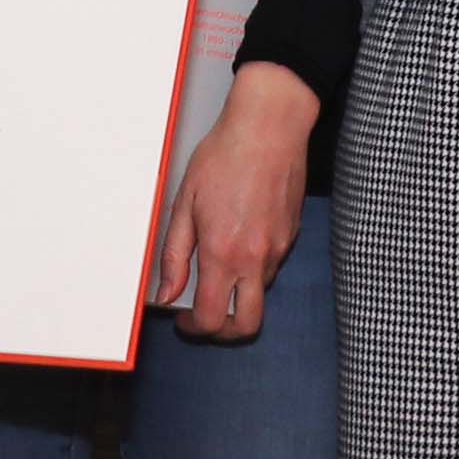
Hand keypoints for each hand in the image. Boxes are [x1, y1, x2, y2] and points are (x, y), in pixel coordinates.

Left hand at [151, 67, 317, 341]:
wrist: (269, 127)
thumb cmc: (225, 156)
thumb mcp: (184, 203)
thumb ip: (174, 255)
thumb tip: (166, 293)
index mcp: (224, 254)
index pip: (213, 319)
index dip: (195, 328)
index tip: (184, 319)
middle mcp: (256, 259)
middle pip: (248, 325)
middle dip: (225, 331)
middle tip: (207, 316)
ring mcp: (278, 249)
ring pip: (261, 293)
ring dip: (240, 292)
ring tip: (220, 262)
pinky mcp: (292, 236)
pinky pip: (272, 266)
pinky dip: (254, 266)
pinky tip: (240, 237)